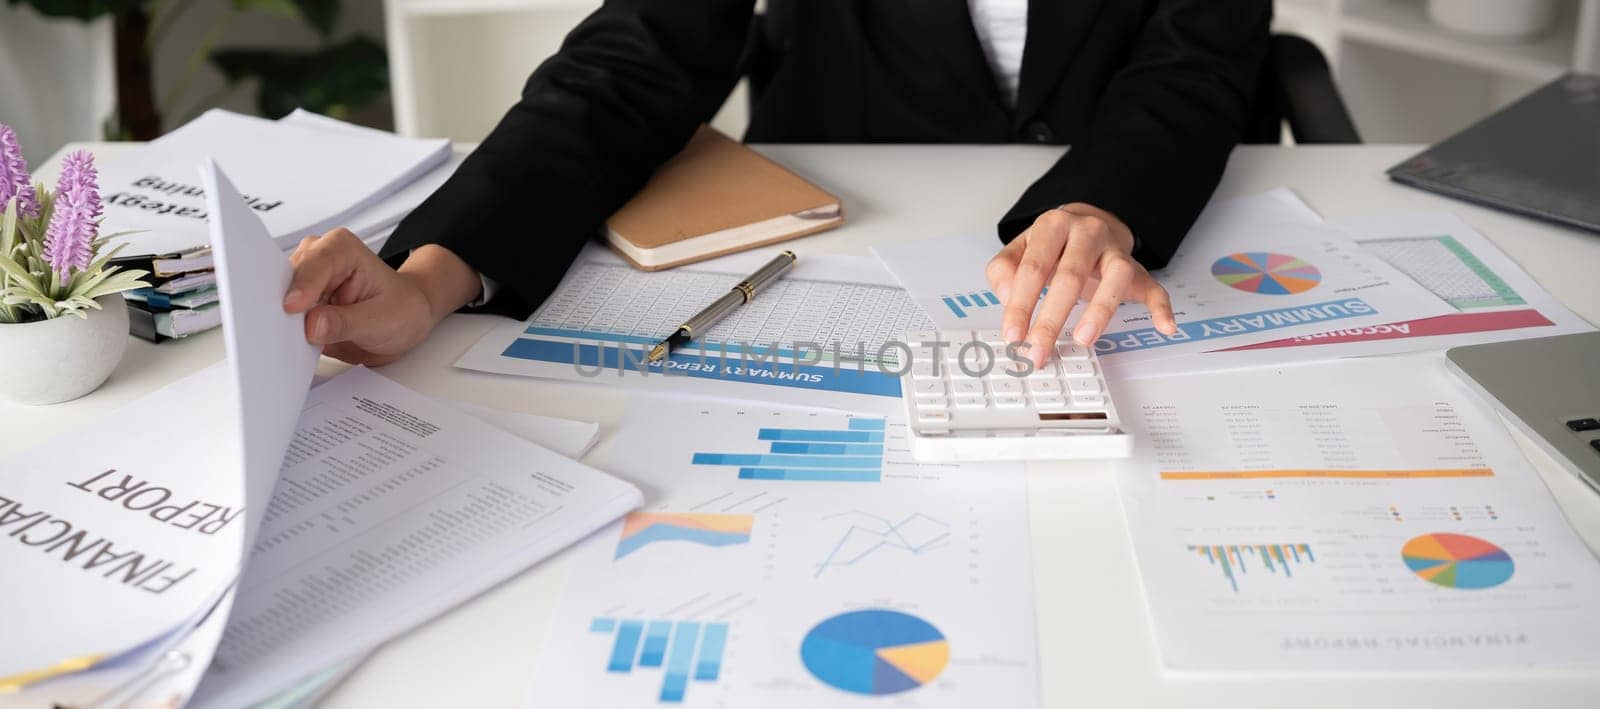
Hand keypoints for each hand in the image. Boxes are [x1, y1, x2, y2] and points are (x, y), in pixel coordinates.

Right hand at [282, 229, 482, 365]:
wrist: (405, 320)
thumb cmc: (401, 309)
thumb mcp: (382, 320)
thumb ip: (345, 323)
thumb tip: (312, 326)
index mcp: (341, 248)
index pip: (313, 263)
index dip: (302, 286)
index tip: (292, 308)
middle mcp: (317, 259)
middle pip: (286, 279)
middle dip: (283, 305)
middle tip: (280, 329)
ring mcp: (305, 282)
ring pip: (276, 299)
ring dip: (279, 322)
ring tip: (286, 341)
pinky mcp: (299, 305)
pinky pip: (280, 318)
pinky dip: (282, 332)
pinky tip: (287, 345)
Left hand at [986, 203, 1177, 368]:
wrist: (1089, 222)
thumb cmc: (1053, 245)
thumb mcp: (1020, 249)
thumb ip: (1004, 270)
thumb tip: (1007, 297)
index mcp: (1054, 226)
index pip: (1034, 267)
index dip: (1021, 303)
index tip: (1013, 334)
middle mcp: (1088, 233)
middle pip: (1071, 276)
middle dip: (1051, 319)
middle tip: (1037, 350)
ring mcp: (1116, 251)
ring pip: (1116, 276)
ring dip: (1100, 310)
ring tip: (1084, 338)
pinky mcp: (1139, 270)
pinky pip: (1155, 287)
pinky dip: (1161, 307)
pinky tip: (1164, 326)